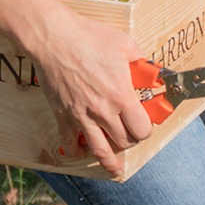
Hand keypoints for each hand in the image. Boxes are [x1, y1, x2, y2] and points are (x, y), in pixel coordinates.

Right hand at [31, 7, 152, 175]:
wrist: (54, 39)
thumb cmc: (89, 38)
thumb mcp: (125, 44)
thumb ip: (141, 61)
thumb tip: (150, 70)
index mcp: (121, 95)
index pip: (141, 129)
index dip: (146, 130)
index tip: (145, 124)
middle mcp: (103, 111)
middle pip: (123, 141)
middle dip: (131, 140)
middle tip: (131, 134)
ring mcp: (81, 116)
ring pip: (99, 151)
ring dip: (110, 161)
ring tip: (114, 166)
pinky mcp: (63, 116)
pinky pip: (71, 144)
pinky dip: (77, 151)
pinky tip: (82, 150)